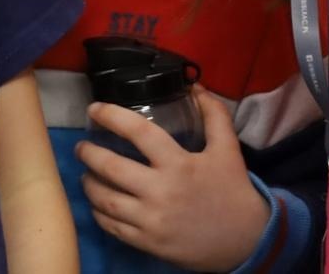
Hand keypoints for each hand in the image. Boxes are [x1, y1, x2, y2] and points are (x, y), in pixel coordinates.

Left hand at [77, 88, 270, 271]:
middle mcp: (161, 191)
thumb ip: (214, 114)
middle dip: (89, 154)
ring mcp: (152, 220)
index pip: (138, 132)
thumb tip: (195, 85)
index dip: (112, 116)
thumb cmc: (232, 190)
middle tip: (81, 146)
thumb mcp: (227, 149)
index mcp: (179, 164)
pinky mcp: (148, 243)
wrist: (247, 241)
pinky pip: (113, 226)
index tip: (94, 109)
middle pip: (111, 168)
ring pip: (106, 200)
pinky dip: (99, 213)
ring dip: (89, 184)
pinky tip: (97, 203)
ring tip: (85, 174)